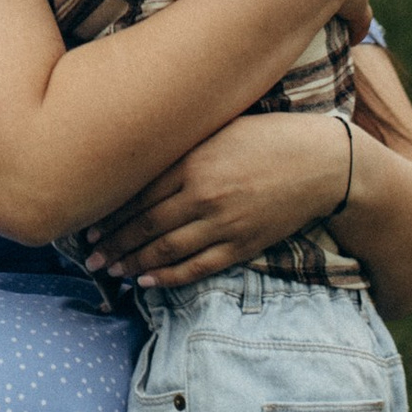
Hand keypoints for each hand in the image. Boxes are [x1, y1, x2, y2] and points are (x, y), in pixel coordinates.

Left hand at [83, 111, 353, 290]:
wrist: (323, 163)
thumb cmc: (268, 136)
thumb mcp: (220, 129)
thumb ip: (182, 147)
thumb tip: (139, 162)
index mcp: (193, 161)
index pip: (138, 194)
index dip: (109, 215)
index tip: (87, 225)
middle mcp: (204, 194)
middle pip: (145, 225)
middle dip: (112, 244)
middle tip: (88, 257)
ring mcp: (224, 224)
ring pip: (166, 250)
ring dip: (133, 263)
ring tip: (110, 272)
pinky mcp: (243, 245)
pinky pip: (198, 267)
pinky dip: (169, 276)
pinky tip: (147, 282)